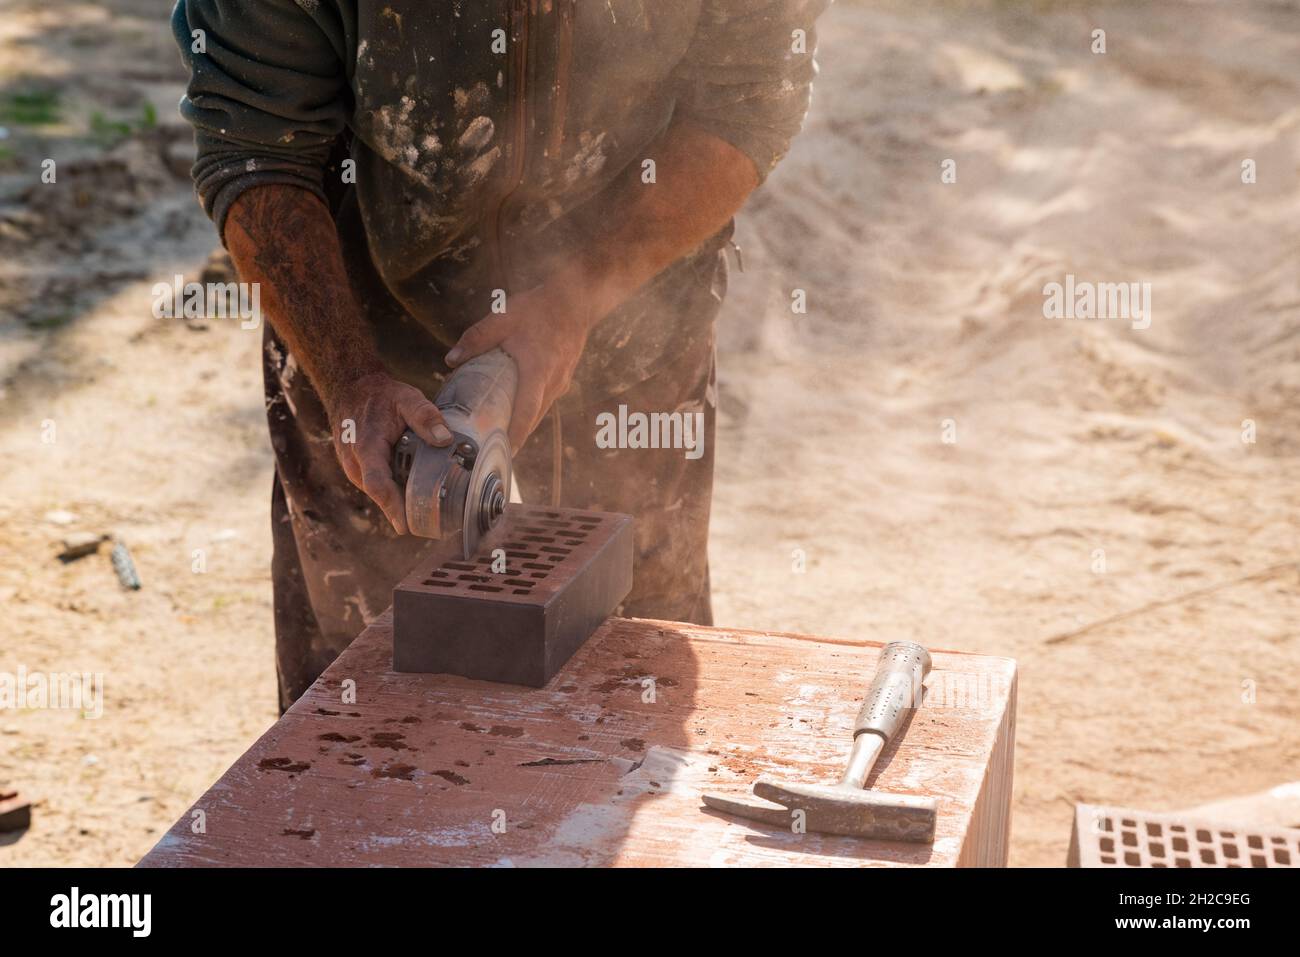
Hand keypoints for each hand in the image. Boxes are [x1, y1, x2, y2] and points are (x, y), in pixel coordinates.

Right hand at [322, 371, 453, 533]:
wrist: (352, 390)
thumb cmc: (381, 396)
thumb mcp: (406, 398)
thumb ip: (425, 416)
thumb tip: (445, 439)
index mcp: (367, 448)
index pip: (378, 484)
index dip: (392, 507)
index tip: (405, 526)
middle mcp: (356, 464)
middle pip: (381, 495)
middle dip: (403, 510)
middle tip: (432, 522)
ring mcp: (356, 469)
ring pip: (380, 492)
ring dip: (400, 501)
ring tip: (429, 510)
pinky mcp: (361, 470)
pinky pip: (379, 485)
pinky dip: (395, 490)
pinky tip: (416, 492)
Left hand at [445, 280, 591, 451]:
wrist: (577, 299)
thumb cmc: (539, 307)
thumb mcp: (503, 318)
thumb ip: (476, 339)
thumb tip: (450, 360)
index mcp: (537, 371)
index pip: (526, 412)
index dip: (515, 436)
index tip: (504, 454)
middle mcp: (552, 382)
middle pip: (533, 419)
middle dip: (515, 438)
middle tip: (494, 453)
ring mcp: (561, 381)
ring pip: (540, 412)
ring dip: (523, 425)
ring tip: (501, 438)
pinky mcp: (564, 377)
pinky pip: (546, 401)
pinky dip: (531, 410)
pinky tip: (516, 410)